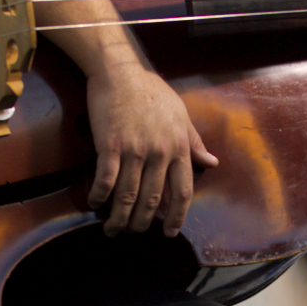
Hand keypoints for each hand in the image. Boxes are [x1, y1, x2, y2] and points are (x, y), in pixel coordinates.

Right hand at [81, 53, 216, 234]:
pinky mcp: (110, 146)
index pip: (183, 191)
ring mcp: (134, 150)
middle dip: (143, 223)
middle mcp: (159, 153)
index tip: (170, 231)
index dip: (177, 215)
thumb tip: (212, 162)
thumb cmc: (151, 91)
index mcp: (178, 147)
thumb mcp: (181, 114)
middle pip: (153, 200)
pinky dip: (99, 196)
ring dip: (119, 218)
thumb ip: (194, 142)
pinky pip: (106, 180)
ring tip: (113, 230)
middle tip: (135, 233)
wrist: (120, 72)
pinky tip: (95, 204)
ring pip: (128, 196)